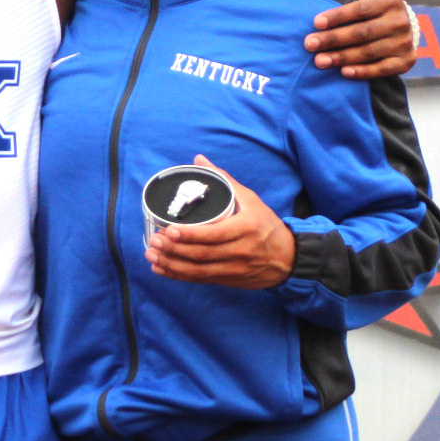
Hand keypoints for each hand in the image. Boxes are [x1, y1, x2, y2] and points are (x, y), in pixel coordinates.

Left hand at [145, 156, 294, 288]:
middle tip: (154, 241)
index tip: (170, 229)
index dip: (190, 235)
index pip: (214, 235)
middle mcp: (239, 252)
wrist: (287, 258)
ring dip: (172, 264)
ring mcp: (233, 269)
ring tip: (151, 255)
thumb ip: (224, 179)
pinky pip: (199, 280)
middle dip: (174, 250)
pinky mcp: (227, 280)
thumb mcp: (251, 200)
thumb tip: (199, 160)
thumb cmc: (266, 225)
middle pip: (202, 254)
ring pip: (198, 271)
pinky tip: (161, 269)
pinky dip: (178, 276)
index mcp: (245, 229)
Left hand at [305, 0, 417, 78]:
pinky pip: (383, 69)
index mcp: (389, 0)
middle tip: (310, 44)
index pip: (360, 9)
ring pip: (369, 52)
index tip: (316, 22)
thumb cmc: (377, 4)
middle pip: (362, 33)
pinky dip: (363, 71)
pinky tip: (344, 72)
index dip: (338, 16)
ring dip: (343, 57)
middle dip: (334, 39)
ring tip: (320, 61)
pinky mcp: (406, 60)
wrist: (404, 23)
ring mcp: (404, 42)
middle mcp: (399, 21)